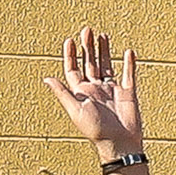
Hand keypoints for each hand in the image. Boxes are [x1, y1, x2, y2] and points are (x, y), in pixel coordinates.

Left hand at [48, 29, 149, 162]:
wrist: (119, 144)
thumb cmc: (96, 130)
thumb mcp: (75, 110)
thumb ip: (62, 93)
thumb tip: (46, 79)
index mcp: (82, 93)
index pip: (73, 70)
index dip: (70, 55)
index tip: (69, 41)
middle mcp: (96, 89)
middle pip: (90, 64)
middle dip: (87, 47)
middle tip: (86, 30)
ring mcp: (112, 90)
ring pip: (107, 66)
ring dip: (104, 51)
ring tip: (102, 35)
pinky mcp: (128, 93)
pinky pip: (129, 74)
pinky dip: (129, 63)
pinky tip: (128, 52)